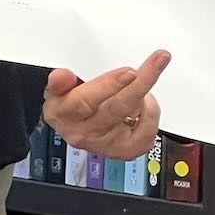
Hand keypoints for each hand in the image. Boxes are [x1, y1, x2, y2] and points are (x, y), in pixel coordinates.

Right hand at [42, 50, 168, 160]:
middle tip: (157, 62)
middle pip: (117, 109)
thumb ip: (58, 81)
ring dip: (145, 98)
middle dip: (140, 84)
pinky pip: (148, 134)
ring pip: (136, 119)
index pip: (86, 101)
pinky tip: (144, 106)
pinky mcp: (125, 152)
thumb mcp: (57, 89)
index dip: (109, 86)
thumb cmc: (69, 104)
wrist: (75, 128)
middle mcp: (85, 133)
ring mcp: (107, 144)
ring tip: (139, 82)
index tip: (129, 72)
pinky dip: (151, 116)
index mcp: (65, 114)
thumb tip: (61, 76)